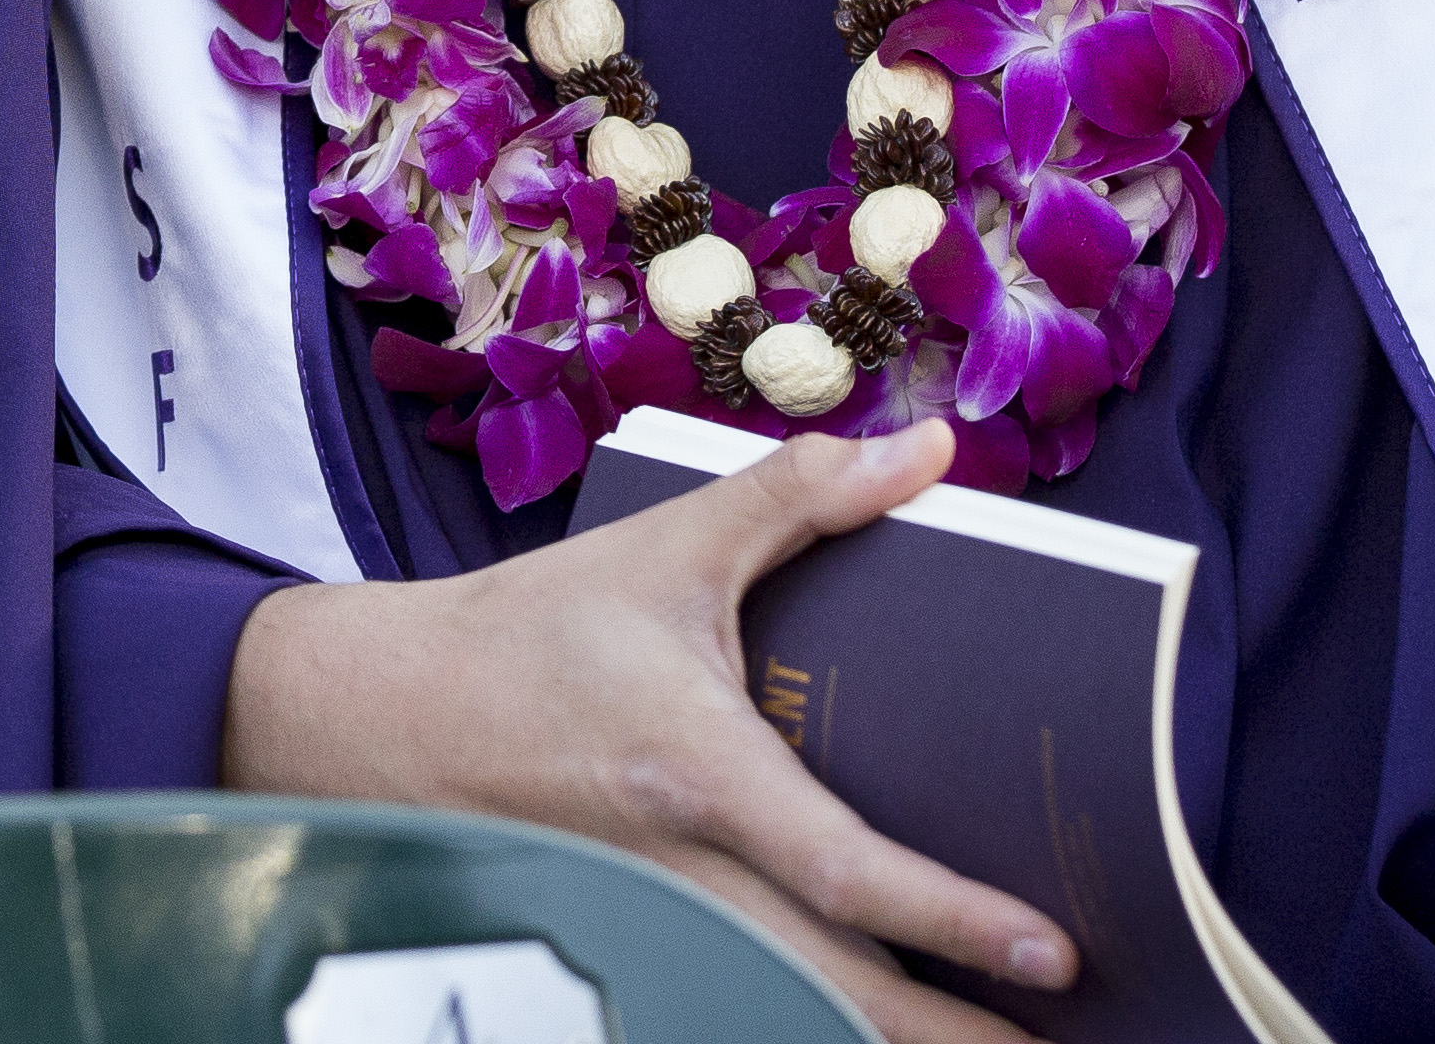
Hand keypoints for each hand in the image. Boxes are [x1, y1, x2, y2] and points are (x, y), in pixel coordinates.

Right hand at [216, 426, 1079, 1038]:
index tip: (1052, 958)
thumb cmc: (527, 636)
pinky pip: (747, 1003)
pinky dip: (821, 1019)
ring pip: (793, 1015)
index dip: (950, 919)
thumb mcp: (663, 548)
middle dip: (951, 1042)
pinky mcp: (639, 946)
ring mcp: (657, 927)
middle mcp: (683, 875)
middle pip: (836, 996)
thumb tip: (931, 450)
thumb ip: (798, 497)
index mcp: (695, 772)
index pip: (841, 868)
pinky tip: (887, 1019)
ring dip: (896, 1041)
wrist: (383, 717)